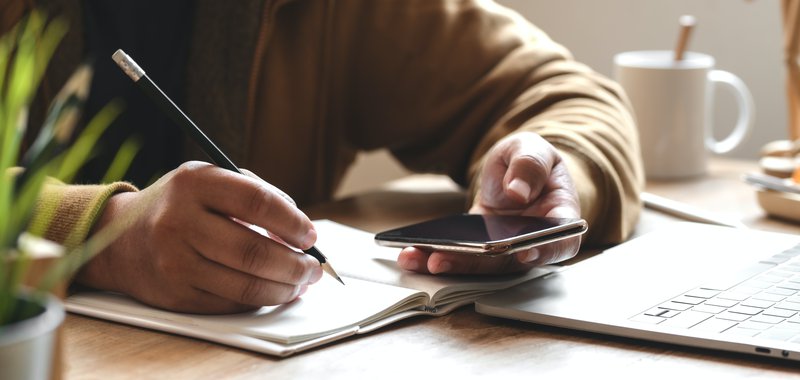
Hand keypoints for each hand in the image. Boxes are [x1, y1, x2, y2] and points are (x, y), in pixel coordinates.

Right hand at [76, 161, 322, 313]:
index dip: (292, 222)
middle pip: (254, 251)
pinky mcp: (175, 294)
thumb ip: (255, 194)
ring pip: (246, 284)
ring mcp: (174, 261)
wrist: (119, 238)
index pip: (256, 202)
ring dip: (284, 288)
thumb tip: (301, 229)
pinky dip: (259, 300)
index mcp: (194, 183)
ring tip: (300, 283)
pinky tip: (273, 291)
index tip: (310, 235)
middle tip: (313, 268)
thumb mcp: (210, 180)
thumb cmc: (181, 206)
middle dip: (295, 264)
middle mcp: (179, 221)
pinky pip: (230, 303)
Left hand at [397, 132, 580, 273]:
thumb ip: (529, 165)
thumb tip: (517, 190)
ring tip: (414, 260)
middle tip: (441, 262)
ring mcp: (505, 250)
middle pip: (510, 262)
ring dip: (448, 266)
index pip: (559, 240)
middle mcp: (533, 242)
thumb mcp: (532, 149)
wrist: (514, 170)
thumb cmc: (530, 160)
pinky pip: (462, 257)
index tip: (523, 253)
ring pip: (481, 266)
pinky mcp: (481, 249)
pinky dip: (436, 257)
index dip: (544, 250)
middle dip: (475, 264)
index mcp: (560, 217)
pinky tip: (411, 253)